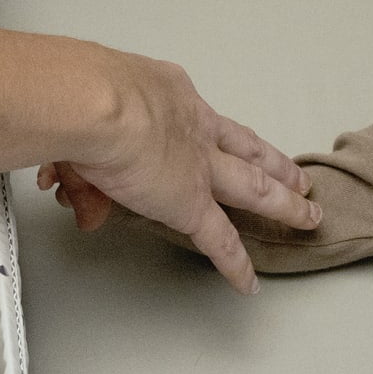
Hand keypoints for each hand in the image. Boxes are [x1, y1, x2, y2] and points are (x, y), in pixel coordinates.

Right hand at [0, 17, 316, 294]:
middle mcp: (191, 123)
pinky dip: (234, 263)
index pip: (190, 116)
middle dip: (270, 161)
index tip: (214, 134)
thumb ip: (76, 155)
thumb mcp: (78, 120)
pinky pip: (220, 239)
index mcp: (164, 91)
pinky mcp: (192, 202)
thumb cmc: (72, 93)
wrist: (89, 102)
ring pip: (254, 185)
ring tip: (306, 215)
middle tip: (295, 173)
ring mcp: (198, 164)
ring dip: (282, 203)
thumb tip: (66, 183)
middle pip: (243, 145)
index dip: (205, 129)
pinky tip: (249, 281)